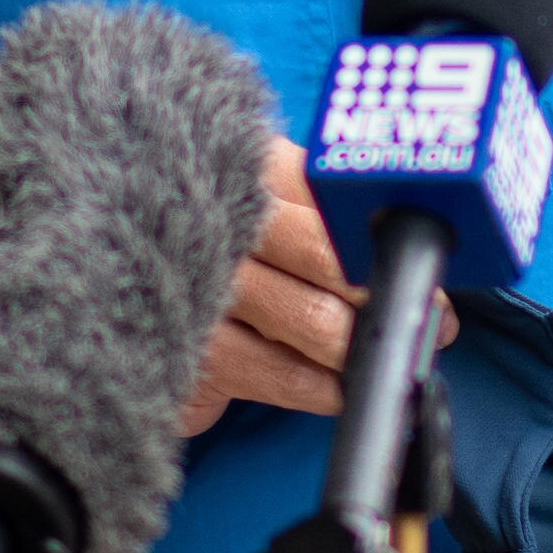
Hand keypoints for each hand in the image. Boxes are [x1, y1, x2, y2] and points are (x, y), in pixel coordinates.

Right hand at [176, 140, 452, 434]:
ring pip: (315, 321)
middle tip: (433, 324)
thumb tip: (421, 252)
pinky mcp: (192, 347)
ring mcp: (201, 282)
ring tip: (385, 356)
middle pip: (331, 257)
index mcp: (251, 165)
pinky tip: (336, 385)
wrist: (118, 291)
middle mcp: (221, 215)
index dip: (391, 237)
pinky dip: (324, 386)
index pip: (337, 197)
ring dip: (363, 348)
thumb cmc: (222, 249)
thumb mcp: (265, 204)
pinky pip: (284, 374)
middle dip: (392, 296)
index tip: (428, 264)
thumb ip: (327, 211)